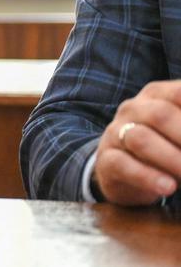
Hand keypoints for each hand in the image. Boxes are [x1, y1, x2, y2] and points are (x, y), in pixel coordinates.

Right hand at [94, 80, 180, 204]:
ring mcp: (115, 133)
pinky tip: (168, 187)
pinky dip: (148, 177)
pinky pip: (123, 164)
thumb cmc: (165, 146)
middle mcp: (133, 109)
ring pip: (140, 139)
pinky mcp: (106, 160)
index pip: (179, 92)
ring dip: (172, 159)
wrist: (121, 167)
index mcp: (157, 94)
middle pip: (160, 114)